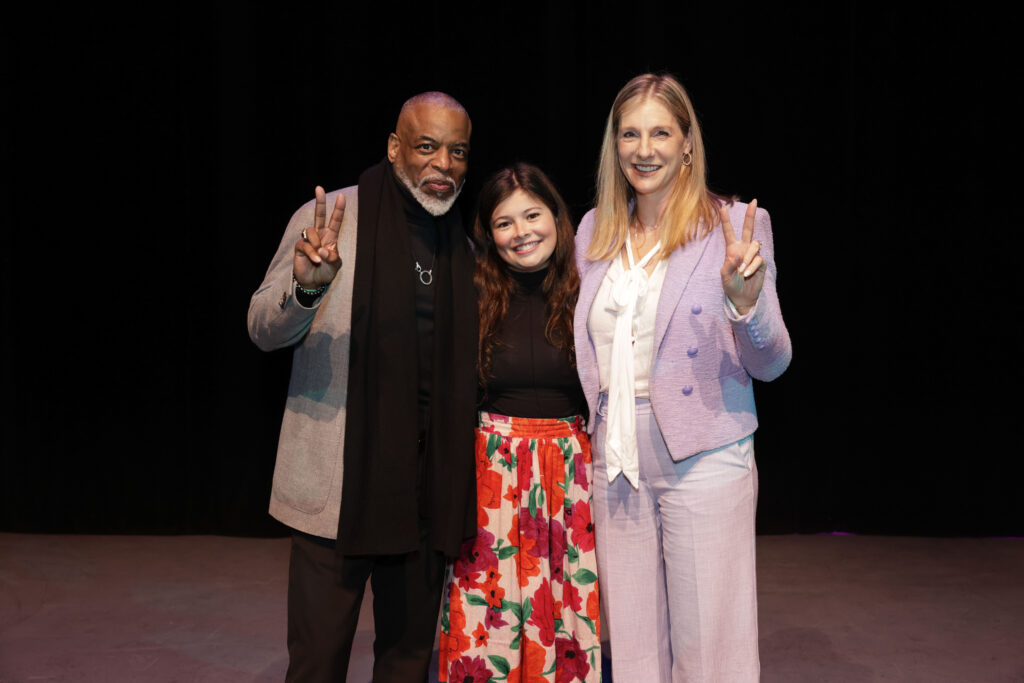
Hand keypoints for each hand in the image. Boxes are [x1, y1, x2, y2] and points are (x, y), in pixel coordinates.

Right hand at [293, 186, 344, 287]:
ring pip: (312, 232)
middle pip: (319, 215)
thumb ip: (333, 257)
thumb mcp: (336, 265)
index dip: (338, 209)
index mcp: (331, 236)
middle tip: (319, 188)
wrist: (314, 282)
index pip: (335, 221)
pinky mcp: (300, 247)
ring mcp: (309, 240)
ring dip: (318, 245)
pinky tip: (317, 261)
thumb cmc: (326, 271)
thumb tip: (323, 250)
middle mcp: (320, 235)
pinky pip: (306, 245)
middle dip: (320, 202)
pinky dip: (313, 254)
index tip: (342, 196)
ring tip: (320, 258)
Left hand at [720, 199, 765, 314]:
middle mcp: (743, 249)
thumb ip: (728, 266)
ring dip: (748, 258)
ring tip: (742, 271)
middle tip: (754, 201)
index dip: (726, 220)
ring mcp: (753, 255)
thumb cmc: (730, 286)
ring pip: (754, 246)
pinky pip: (758, 259)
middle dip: (750, 215)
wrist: (742, 297)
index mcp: (732, 250)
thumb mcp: (725, 277)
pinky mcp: (761, 263)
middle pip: (749, 229)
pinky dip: (752, 267)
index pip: (729, 232)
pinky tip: (747, 275)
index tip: (723, 207)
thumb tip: (737, 255)